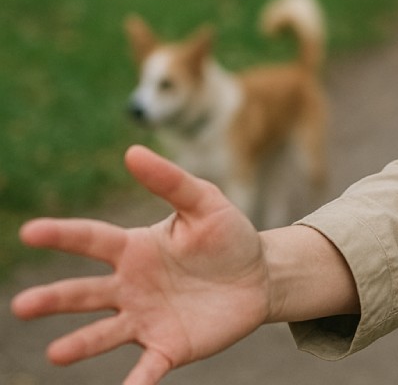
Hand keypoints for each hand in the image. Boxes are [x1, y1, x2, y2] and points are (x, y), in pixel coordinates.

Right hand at [10, 145, 269, 384]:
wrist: (259, 276)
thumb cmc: (227, 236)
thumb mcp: (206, 203)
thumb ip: (171, 181)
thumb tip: (133, 150)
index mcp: (134, 249)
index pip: (92, 240)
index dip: (62, 234)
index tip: (30, 231)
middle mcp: (130, 287)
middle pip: (85, 293)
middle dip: (53, 299)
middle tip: (22, 306)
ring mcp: (145, 319)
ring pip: (104, 333)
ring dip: (80, 344)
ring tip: (57, 353)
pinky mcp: (169, 346)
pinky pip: (147, 367)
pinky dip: (135, 382)